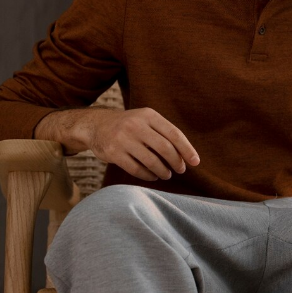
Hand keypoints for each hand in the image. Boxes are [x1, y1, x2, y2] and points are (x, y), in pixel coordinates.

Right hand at [37, 105, 201, 180]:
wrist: (96, 125)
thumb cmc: (130, 126)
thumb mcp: (146, 121)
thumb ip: (164, 133)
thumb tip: (187, 155)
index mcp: (149, 115)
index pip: (174, 134)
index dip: (187, 149)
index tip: (195, 162)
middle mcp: (136, 125)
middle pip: (165, 148)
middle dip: (176, 162)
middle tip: (180, 170)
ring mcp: (123, 139)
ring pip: (151, 161)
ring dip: (163, 171)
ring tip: (166, 175)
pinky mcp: (113, 152)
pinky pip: (136, 169)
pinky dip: (147, 175)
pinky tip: (152, 177)